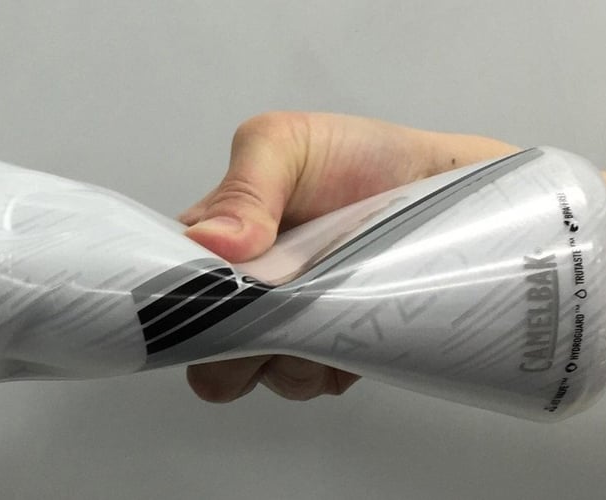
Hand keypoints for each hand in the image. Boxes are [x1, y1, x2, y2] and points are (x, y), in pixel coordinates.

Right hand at [179, 112, 517, 401]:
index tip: (223, 290)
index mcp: (212, 245)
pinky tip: (353, 313)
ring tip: (334, 292)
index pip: (164, 296)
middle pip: (203, 355)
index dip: (183, 304)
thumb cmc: (360, 156)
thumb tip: (210, 245)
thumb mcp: (284, 144)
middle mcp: (239, 295)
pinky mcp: (326, 355)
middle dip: (236, 340)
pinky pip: (306, 382)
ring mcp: (283, 329)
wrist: (441, 184)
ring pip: (255, 376)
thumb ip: (243, 189)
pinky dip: (328, 357)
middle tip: (286, 294)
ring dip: (289, 347)